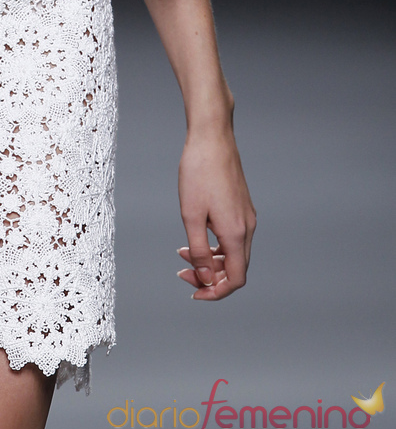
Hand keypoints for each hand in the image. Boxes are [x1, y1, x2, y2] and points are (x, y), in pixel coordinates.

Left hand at [176, 124, 255, 299]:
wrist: (212, 136)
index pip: (236, 279)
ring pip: (234, 252)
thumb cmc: (198, 171)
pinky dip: (215, 244)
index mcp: (236, 232)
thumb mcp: (191, 215)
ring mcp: (247, 215)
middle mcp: (247, 227)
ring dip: (211, 260)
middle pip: (235, 268)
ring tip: (182, 254)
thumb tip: (205, 279)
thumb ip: (198, 251)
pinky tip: (195, 235)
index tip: (194, 292)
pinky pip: (232, 236)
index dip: (216, 292)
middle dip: (209, 276)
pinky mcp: (241, 205)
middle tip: (182, 273)